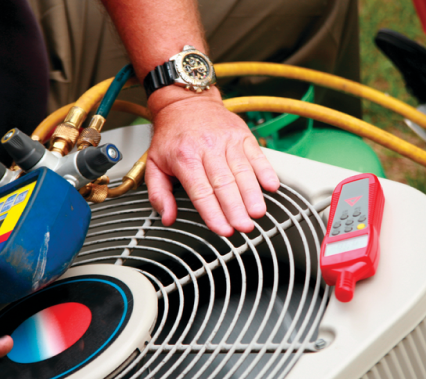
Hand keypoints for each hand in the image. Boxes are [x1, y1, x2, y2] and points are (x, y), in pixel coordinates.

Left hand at [145, 89, 279, 235]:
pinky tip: (272, 186)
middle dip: (236, 208)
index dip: (213, 213)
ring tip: (258, 212)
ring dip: (252, 194)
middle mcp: (207, 148)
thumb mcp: (154, 163)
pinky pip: (257, 155)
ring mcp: (227, 140)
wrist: (185, 101)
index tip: (223, 229)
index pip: (201, 191)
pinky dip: (266, 171)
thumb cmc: (171, 135)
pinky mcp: (242, 135)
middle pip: (224, 184)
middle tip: (244, 227)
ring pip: (243, 171)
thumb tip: (167, 217)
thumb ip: (159, 193)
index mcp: (184, 157)